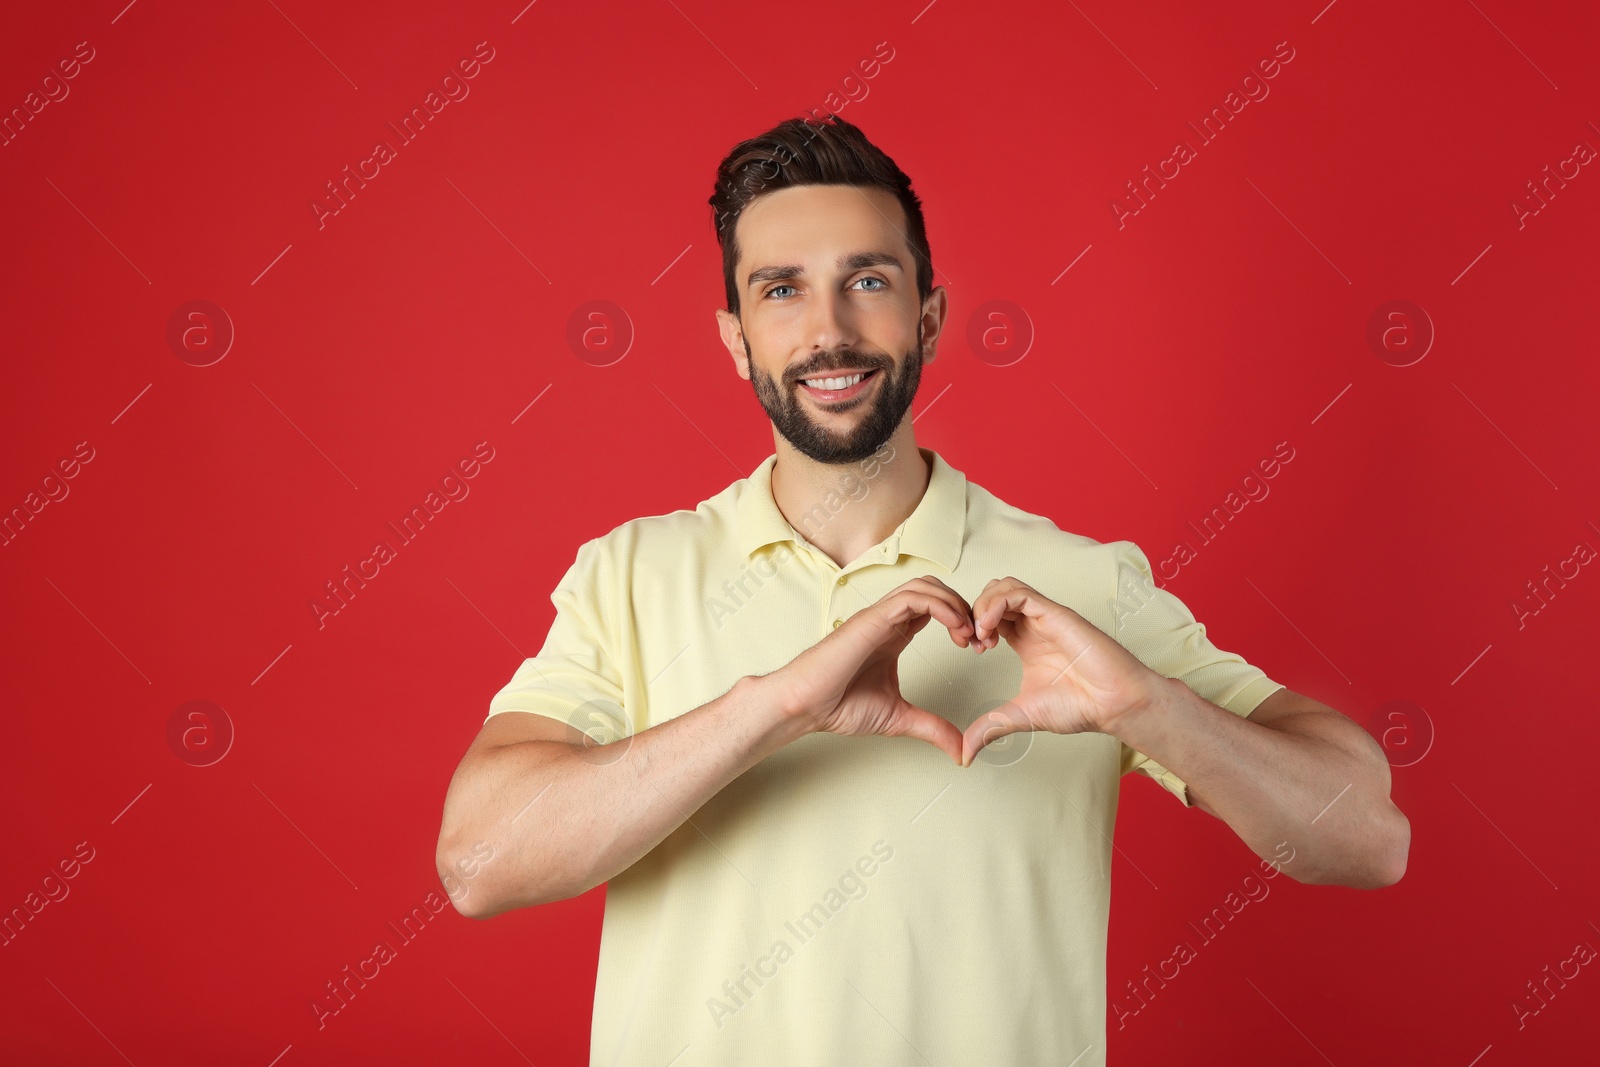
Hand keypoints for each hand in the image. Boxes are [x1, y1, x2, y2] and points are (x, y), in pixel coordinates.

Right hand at [767, 576, 975, 763]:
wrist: (806, 706)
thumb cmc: (838, 706)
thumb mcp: (899, 718)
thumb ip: (932, 728)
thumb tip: (960, 750)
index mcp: (894, 635)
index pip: (935, 609)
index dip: (962, 621)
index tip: (978, 648)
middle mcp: (888, 620)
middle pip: (935, 589)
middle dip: (964, 607)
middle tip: (979, 638)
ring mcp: (880, 616)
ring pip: (926, 586)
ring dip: (955, 604)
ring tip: (969, 633)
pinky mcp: (873, 619)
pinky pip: (913, 597)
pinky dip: (941, 606)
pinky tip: (955, 628)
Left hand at [960, 576, 1166, 766]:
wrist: (1114, 704)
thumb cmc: (1080, 706)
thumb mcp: (1021, 716)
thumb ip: (991, 728)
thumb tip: (965, 753)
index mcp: (1025, 641)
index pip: (990, 615)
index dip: (972, 626)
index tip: (969, 650)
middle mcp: (1033, 625)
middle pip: (993, 594)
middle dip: (972, 612)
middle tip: (970, 640)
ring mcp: (1044, 617)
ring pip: (1004, 587)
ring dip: (982, 605)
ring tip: (980, 634)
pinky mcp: (1056, 614)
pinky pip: (1020, 593)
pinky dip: (996, 604)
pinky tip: (989, 629)